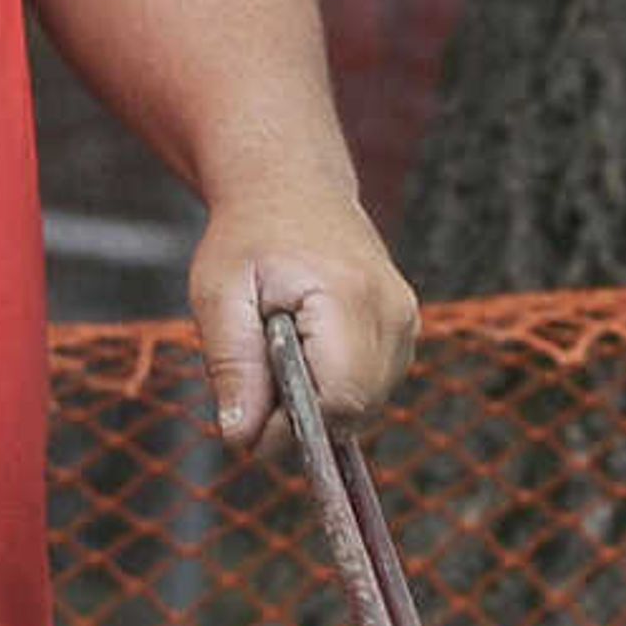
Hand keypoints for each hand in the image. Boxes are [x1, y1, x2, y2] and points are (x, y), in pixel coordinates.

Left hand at [190, 189, 417, 456]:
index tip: (251, 424)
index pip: (341, 398)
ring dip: (318, 399)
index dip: (296, 427)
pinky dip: (335, 383)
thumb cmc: (248, 237)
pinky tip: (304, 348)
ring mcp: (407, 320)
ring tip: (278, 349)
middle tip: (256, 380)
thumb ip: (231, 364)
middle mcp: (393, 311)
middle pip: (357, 408)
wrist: (289, 187)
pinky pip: (373, 385)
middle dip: (303, 415)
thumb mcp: (218, 293)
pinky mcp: (407, 328)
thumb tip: (241, 438)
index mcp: (349, 295)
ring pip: (367, 403)